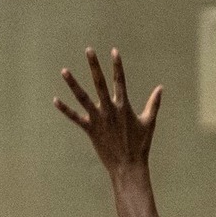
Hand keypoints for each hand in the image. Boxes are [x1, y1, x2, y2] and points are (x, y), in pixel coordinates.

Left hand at [55, 47, 162, 175]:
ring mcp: (98, 119)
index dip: (117, 65)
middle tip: (89, 50)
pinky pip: (74, 118)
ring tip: (64, 70)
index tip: (113, 50)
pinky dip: (65, 109)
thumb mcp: (149, 122)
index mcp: (124, 106)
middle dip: (94, 66)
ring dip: (73, 84)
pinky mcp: (90, 130)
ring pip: (83, 98)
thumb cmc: (140, 145)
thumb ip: (153, 104)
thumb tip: (160, 88)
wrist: (128, 166)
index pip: (120, 80)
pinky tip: (55, 100)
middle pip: (100, 83)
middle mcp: (110, 110)